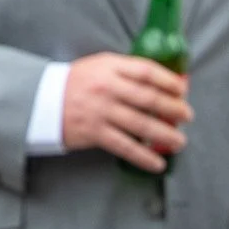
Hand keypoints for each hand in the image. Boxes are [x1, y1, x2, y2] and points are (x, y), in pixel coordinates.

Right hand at [60, 53, 191, 171]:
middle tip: (187, 116)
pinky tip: (157, 162)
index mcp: (110, 67)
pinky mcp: (95, 133)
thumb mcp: (99, 66)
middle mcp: (107, 87)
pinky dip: (144, 156)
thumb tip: (162, 84)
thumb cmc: (75, 83)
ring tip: (179, 141)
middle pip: (149, 98)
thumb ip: (126, 72)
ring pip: (142, 124)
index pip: (146, 71)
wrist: (41, 100)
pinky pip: (126, 147)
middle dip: (173, 108)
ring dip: (165, 134)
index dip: (169, 81)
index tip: (182, 89)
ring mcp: (102, 111)